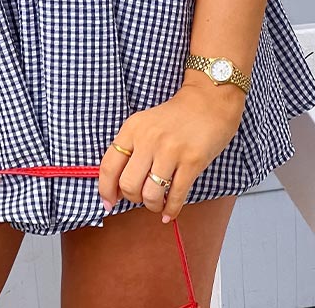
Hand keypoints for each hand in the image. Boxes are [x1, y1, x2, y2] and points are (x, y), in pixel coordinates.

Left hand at [99, 81, 245, 222]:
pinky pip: (175, 196)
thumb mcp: (145, 125)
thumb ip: (130, 150)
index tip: (108, 202)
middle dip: (133, 198)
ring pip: (150, 194)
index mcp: (132, 128)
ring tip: (157, 202)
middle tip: (141, 195)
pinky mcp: (192, 161)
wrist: (209, 103)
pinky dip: (170, 210)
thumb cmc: (175, 118)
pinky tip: (169, 211)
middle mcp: (148, 138)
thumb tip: (117, 188)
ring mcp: (170, 150)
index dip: (105, 189)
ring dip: (152, 205)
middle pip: (128, 185)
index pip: (109, 165)